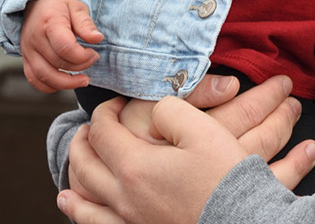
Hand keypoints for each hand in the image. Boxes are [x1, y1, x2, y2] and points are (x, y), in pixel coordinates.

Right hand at [21, 0, 103, 91]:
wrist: (37, 0)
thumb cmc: (60, 3)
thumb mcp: (77, 7)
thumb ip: (86, 24)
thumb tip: (97, 38)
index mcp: (49, 23)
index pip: (64, 48)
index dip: (83, 56)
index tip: (94, 53)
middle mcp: (35, 39)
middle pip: (57, 63)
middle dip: (79, 66)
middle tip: (92, 59)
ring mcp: (28, 50)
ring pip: (44, 76)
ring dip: (65, 83)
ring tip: (82, 80)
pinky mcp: (25, 58)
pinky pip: (34, 78)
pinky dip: (49, 86)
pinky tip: (64, 83)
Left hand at [58, 76, 314, 223]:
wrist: (242, 220)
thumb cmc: (224, 178)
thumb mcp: (203, 130)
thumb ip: (170, 110)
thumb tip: (153, 111)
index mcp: (135, 166)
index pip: (103, 131)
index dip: (106, 111)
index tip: (118, 103)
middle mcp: (123, 197)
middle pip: (85, 164)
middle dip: (84, 140)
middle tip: (91, 128)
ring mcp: (129, 220)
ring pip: (84, 199)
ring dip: (74, 177)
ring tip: (72, 169)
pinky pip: (96, 223)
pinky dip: (80, 212)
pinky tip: (76, 206)